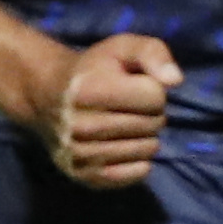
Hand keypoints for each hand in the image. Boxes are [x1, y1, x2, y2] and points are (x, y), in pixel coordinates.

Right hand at [29, 33, 178, 191]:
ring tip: (126, 126)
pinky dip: (139, 162)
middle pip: (153, 125)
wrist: (46, 96)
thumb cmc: (93, 70)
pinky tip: (126, 147)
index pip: (155, 97)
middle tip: (129, 107)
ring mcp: (80, 153)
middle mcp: (80, 125)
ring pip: (147, 150)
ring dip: (145, 137)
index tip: (132, 86)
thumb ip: (153, 54)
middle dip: (151, 114)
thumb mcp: (122, 48)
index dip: (151, 89)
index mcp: (89, 90)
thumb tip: (175, 80)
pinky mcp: (83, 175)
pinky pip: (134, 175)